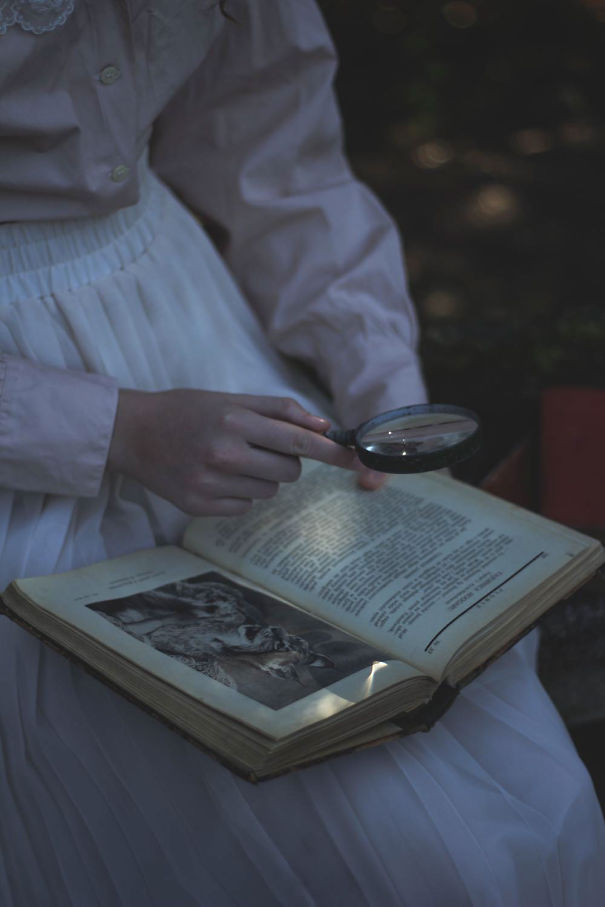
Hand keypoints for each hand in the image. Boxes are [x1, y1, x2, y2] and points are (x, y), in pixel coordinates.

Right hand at [108, 389, 380, 515]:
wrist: (133, 433)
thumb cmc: (187, 410)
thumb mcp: (232, 400)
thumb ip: (279, 410)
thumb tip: (324, 427)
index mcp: (235, 423)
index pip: (299, 443)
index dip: (332, 453)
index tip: (356, 461)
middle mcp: (224, 455)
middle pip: (290, 472)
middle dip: (286, 461)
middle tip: (259, 447)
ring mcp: (211, 485)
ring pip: (270, 491)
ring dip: (262, 477)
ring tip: (231, 460)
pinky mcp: (199, 507)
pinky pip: (246, 507)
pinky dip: (240, 493)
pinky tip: (216, 477)